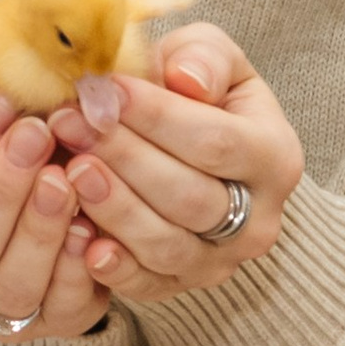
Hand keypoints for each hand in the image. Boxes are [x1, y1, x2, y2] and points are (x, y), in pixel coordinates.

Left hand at [46, 26, 300, 306]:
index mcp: (276, 157)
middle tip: (69, 122)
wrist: (193, 153)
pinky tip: (76, 234)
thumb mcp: (212, 58)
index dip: (156, 116)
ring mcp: (222, 261)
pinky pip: (144, 285)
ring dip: (112, 206)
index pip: (216, 141)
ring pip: (166, 244)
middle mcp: (259, 220)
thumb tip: (188, 80)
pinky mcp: (181, 287)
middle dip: (124, 157)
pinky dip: (110, 264)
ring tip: (69, 167)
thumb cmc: (199, 96)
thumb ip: (206, 58)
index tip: (104, 89)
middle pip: (189, 196)